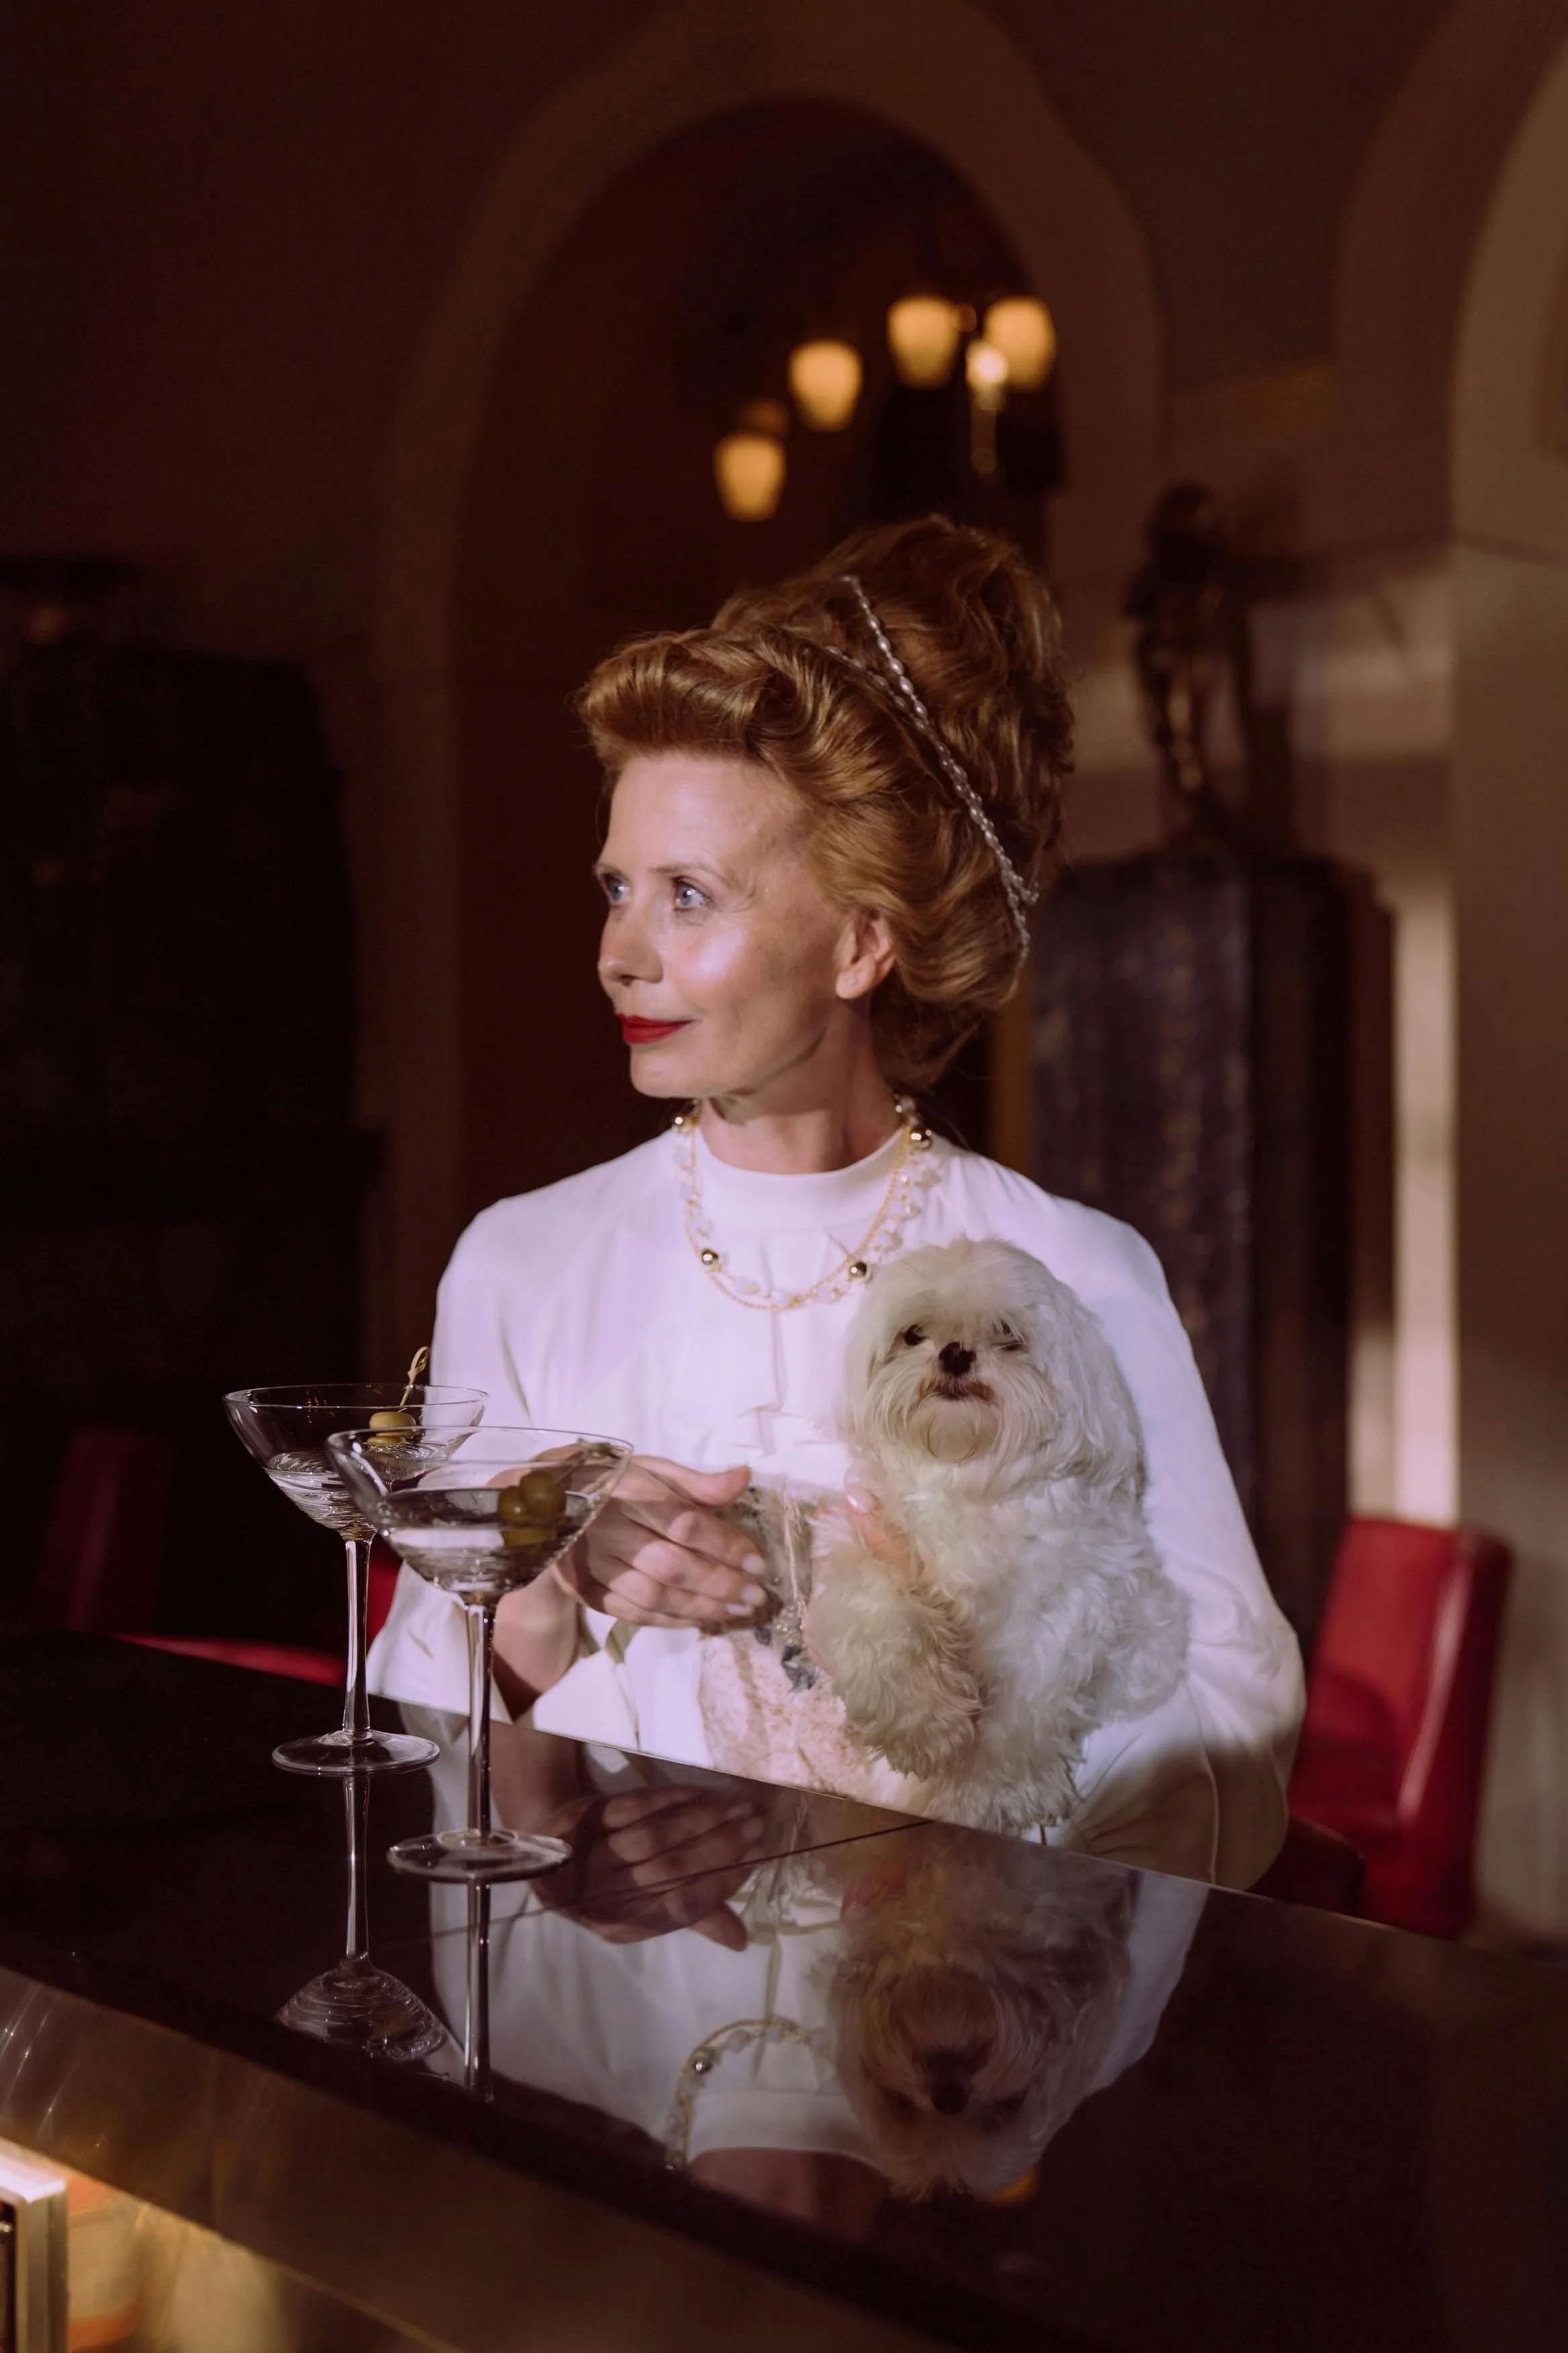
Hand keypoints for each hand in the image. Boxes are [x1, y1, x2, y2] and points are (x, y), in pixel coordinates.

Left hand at [533, 1785, 760, 1945]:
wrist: (549, 1842)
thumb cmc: (608, 1880)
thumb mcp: (645, 1907)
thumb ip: (694, 1916)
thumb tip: (742, 1939)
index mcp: (622, 1925)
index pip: (679, 1910)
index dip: (719, 1886)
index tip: (754, 1861)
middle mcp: (603, 1896)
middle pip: (668, 1871)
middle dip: (718, 1848)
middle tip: (755, 1828)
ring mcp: (591, 1855)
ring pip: (653, 1837)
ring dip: (700, 1820)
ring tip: (736, 1808)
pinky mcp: (587, 1819)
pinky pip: (636, 1807)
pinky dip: (672, 1799)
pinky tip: (702, 1793)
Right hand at [557, 1456, 767, 1629]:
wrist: (548, 1505)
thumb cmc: (613, 1483)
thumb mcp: (652, 1470)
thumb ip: (697, 1482)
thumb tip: (743, 1478)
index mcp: (631, 1492)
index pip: (684, 1523)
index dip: (724, 1545)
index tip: (758, 1563)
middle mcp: (611, 1530)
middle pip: (671, 1565)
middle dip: (719, 1584)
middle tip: (755, 1596)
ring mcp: (594, 1564)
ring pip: (652, 1595)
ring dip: (700, 1608)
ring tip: (737, 1611)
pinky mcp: (585, 1589)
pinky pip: (631, 1612)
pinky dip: (669, 1620)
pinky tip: (700, 1620)